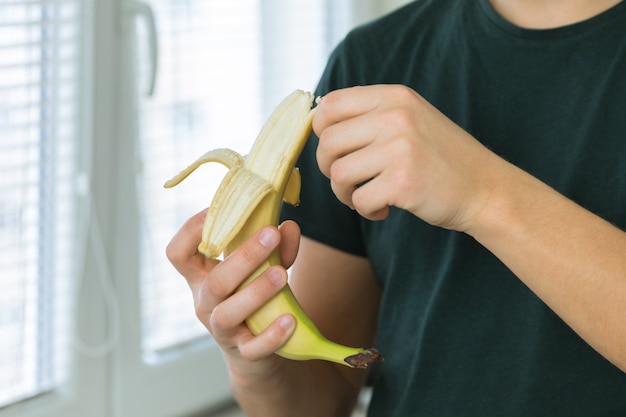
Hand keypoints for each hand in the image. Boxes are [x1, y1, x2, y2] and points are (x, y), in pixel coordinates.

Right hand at [166, 210, 300, 378]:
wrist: (259, 350)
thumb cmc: (255, 298)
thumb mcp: (263, 269)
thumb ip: (277, 249)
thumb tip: (289, 226)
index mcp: (202, 277)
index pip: (178, 254)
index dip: (190, 232)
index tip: (214, 211)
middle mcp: (205, 303)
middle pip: (215, 281)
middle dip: (244, 257)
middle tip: (271, 234)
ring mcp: (221, 330)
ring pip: (228, 314)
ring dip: (256, 292)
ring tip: (281, 274)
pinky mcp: (243, 352)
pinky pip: (253, 347)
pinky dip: (271, 335)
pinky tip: (288, 320)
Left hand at [314, 84, 496, 230]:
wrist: (486, 189)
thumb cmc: (440, 159)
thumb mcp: (410, 119)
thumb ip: (370, 114)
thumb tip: (317, 116)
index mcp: (394, 97)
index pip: (330, 105)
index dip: (321, 131)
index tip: (336, 150)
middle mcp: (396, 116)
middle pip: (328, 143)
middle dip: (329, 168)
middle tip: (348, 181)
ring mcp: (400, 148)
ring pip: (338, 174)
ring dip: (345, 193)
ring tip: (367, 196)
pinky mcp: (403, 181)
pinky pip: (359, 200)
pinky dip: (366, 210)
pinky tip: (384, 209)